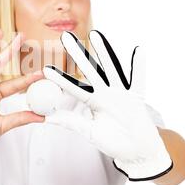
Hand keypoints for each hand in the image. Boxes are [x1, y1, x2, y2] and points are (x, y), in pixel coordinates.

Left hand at [43, 30, 171, 180]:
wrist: (137, 150)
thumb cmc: (114, 141)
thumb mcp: (89, 132)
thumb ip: (71, 122)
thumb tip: (45, 118)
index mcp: (93, 101)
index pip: (74, 87)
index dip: (60, 78)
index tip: (45, 68)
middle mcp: (106, 93)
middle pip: (90, 69)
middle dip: (78, 53)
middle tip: (65, 36)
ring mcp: (121, 93)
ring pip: (112, 68)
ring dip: (104, 51)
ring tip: (95, 34)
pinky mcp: (137, 96)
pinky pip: (138, 79)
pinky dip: (139, 65)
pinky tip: (138, 49)